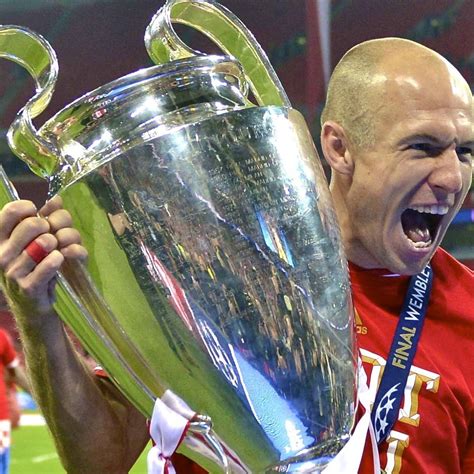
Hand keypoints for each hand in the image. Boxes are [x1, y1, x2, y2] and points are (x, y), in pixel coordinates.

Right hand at [0, 196, 86, 313]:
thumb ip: (41, 219)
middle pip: (33, 224)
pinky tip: (58, 260)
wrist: (33, 305)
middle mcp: (1, 255)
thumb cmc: (34, 267)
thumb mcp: (32, 242)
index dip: (30, 207)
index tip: (39, 214)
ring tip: (55, 251)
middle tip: (51, 236)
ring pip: (45, 242)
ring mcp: (13, 272)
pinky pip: (50, 263)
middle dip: (50, 226)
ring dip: (57, 244)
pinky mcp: (29, 286)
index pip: (11, 211)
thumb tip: (55, 198)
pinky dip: (59, 258)